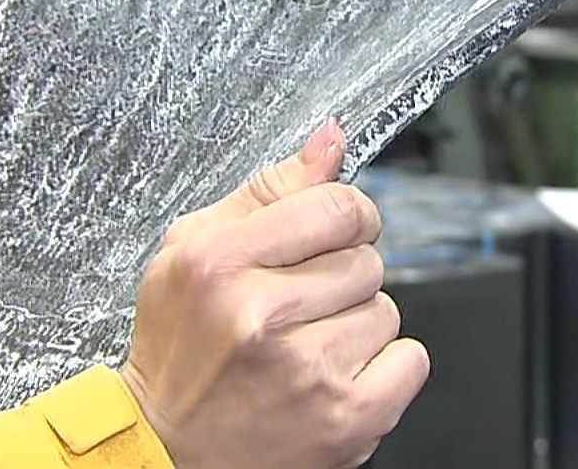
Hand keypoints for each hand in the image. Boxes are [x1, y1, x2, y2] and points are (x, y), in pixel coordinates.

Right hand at [120, 122, 430, 468]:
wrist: (166, 450)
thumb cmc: (179, 349)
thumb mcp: (194, 251)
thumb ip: (268, 191)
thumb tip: (331, 139)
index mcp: (221, 263)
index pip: (337, 206)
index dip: (345, 217)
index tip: (331, 234)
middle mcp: (263, 315)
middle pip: (366, 260)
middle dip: (340, 278)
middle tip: (297, 307)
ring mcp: (308, 371)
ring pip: (387, 310)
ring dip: (356, 325)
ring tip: (306, 346)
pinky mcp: (346, 419)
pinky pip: (411, 360)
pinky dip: (384, 368)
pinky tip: (335, 376)